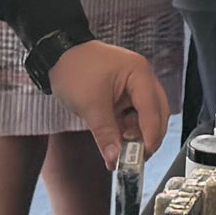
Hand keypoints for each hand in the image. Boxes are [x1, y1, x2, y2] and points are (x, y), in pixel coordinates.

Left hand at [48, 40, 172, 165]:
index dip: (150, 135)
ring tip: (121, 151)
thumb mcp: (89, 104)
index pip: (152, 109)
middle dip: (148, 137)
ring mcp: (135, 87)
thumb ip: (105, 133)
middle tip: (135, 158)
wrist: (58, 55)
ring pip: (146, 118)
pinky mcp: (126, 96)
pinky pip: (133, 117)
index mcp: (139, 74)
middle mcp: (142, 79)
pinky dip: (127, 131)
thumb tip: (115, 159)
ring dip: (137, 136)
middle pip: (157, 114)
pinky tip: (117, 143)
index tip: (142, 156)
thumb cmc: (74, 69)